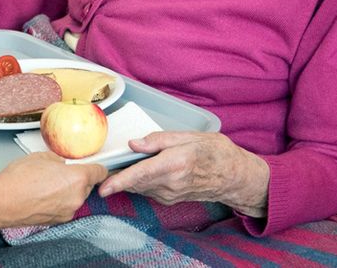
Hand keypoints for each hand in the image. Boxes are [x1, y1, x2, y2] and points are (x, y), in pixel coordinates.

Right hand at [0, 152, 106, 226]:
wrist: (2, 202)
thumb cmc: (19, 179)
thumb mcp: (42, 157)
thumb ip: (58, 160)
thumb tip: (61, 164)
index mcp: (77, 178)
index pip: (100, 172)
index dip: (97, 167)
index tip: (95, 166)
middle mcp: (76, 197)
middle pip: (87, 186)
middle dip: (77, 179)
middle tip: (59, 173)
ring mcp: (67, 211)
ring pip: (75, 197)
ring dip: (67, 192)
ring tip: (46, 185)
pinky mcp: (57, 221)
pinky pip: (64, 207)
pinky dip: (58, 202)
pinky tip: (42, 196)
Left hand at [97, 131, 269, 216]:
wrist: (233, 176)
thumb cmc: (214, 152)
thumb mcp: (189, 137)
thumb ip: (159, 140)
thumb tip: (134, 144)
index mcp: (174, 164)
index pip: (140, 174)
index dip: (119, 181)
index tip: (103, 187)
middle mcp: (170, 184)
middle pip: (135, 182)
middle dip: (118, 175)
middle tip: (109, 163)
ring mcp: (170, 195)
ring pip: (140, 186)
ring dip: (129, 177)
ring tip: (128, 163)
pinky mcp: (169, 199)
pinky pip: (147, 190)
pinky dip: (141, 180)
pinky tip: (146, 169)